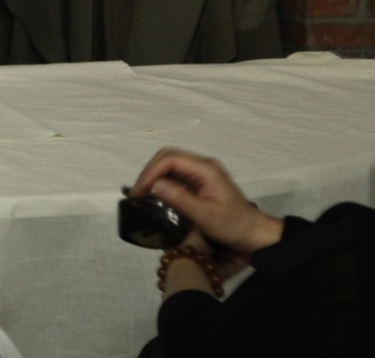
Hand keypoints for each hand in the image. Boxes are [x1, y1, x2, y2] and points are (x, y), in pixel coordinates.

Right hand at [131, 149, 283, 263]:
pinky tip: (156, 197)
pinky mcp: (200, 182)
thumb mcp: (207, 217)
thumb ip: (181, 199)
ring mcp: (202, 173)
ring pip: (170, 165)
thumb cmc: (234, 227)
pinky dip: (162, 183)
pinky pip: (175, 175)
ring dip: (154, 177)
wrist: (257, 235)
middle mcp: (203, 166)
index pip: (170, 159)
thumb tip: (154, 185)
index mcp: (206, 169)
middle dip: (149, 173)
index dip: (151, 173)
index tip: (139, 192)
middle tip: (137, 194)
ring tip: (143, 196)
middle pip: (168, 157)